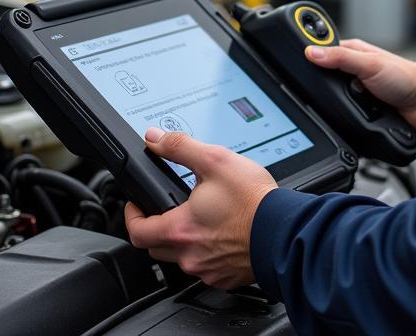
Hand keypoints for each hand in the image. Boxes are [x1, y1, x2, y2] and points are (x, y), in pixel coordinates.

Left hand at [124, 127, 276, 287]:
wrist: (284, 231)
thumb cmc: (253, 201)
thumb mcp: (215, 160)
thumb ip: (180, 147)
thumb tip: (155, 138)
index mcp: (180, 229)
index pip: (136, 231)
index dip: (131, 215)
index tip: (136, 204)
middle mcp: (188, 255)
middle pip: (155, 247)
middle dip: (155, 227)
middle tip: (165, 208)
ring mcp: (206, 269)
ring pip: (180, 258)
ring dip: (182, 240)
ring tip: (198, 216)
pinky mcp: (224, 277)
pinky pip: (204, 267)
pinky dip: (205, 251)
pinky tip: (220, 233)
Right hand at [305, 39, 415, 131]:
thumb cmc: (405, 77)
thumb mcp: (370, 64)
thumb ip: (341, 58)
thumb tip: (312, 52)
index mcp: (352, 53)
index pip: (323, 52)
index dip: (311, 57)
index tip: (296, 62)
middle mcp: (352, 72)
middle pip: (325, 80)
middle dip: (327, 89)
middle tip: (339, 90)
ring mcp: (355, 93)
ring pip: (332, 101)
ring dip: (340, 106)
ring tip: (351, 104)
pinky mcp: (359, 112)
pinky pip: (343, 116)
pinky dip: (346, 119)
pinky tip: (351, 118)